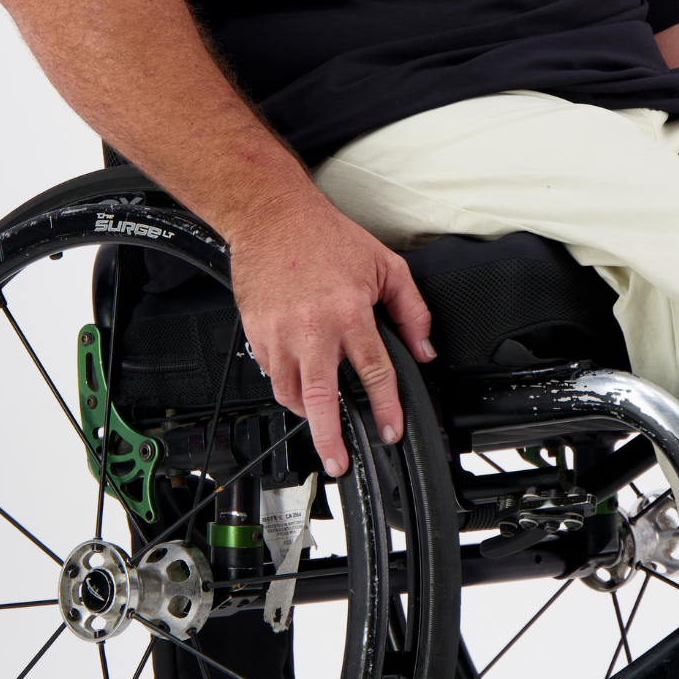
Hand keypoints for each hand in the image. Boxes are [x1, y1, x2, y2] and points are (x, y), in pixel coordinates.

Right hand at [228, 186, 433, 477]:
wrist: (272, 216)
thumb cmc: (325, 237)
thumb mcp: (386, 266)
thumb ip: (411, 312)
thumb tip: (423, 349)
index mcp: (349, 314)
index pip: (374, 373)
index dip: (385, 409)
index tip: (390, 431)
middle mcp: (312, 329)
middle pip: (321, 399)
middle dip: (330, 439)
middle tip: (338, 462)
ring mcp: (279, 333)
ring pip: (289, 393)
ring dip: (306, 414)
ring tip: (320, 421)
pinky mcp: (255, 332)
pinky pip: (270, 373)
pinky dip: (285, 384)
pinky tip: (298, 381)